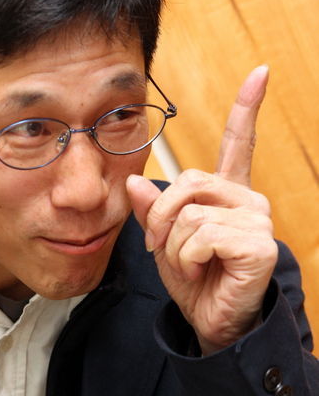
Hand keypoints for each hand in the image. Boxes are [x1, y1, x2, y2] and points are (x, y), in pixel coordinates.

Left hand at [126, 65, 277, 354]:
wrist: (211, 322)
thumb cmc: (194, 280)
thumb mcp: (164, 240)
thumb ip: (151, 209)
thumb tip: (135, 181)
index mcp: (227, 192)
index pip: (238, 143)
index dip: (246, 108)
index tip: (260, 72)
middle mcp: (247, 199)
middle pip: (188, 182)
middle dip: (162, 218)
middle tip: (164, 247)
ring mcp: (256, 220)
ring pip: (190, 213)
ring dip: (174, 245)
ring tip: (188, 265)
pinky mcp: (257, 244)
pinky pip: (201, 236)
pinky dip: (186, 260)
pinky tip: (201, 271)